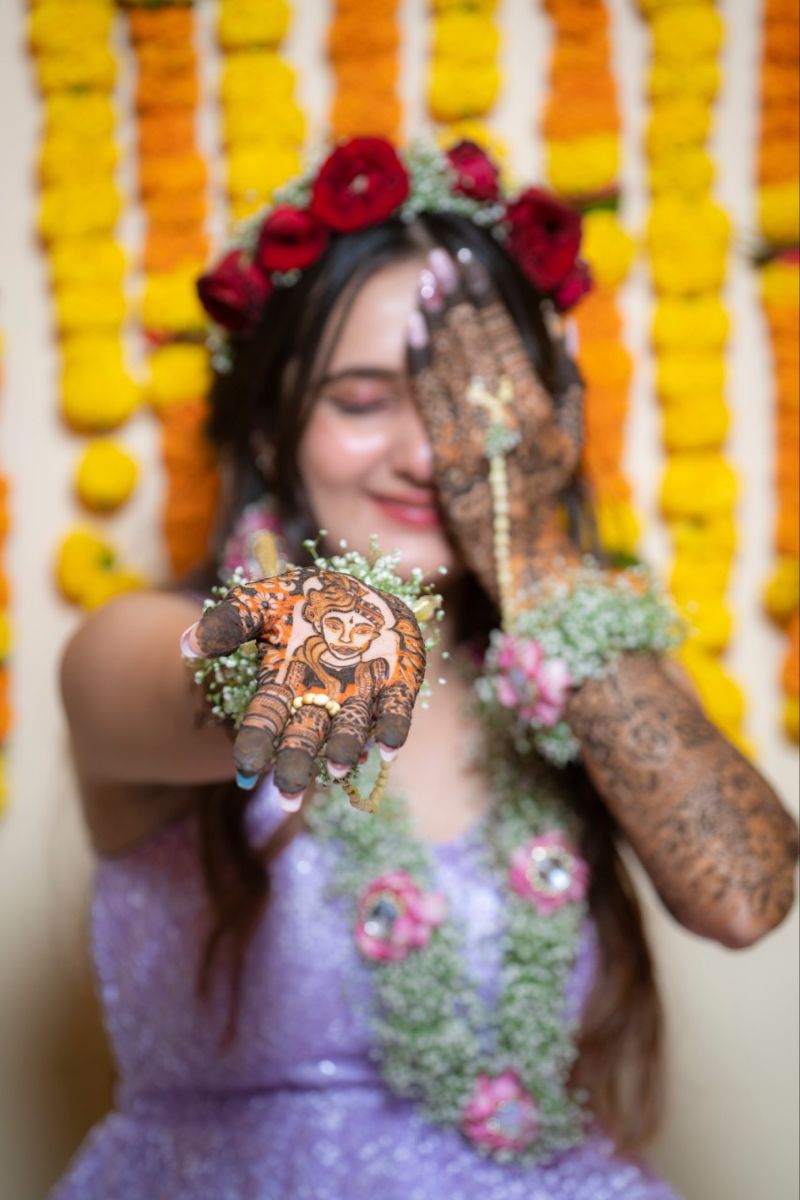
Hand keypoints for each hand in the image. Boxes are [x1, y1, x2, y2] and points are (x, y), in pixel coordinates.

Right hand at [185, 568, 425, 800]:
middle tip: (289, 795)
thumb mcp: (262, 601)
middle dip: (297, 764)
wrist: (360, 594)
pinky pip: (396, 713)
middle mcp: (321, 698)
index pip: (265, 720)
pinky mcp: (398, 685)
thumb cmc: (304, 603)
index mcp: (284, 685)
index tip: (248, 769)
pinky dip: (393, 731)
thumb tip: (188, 646)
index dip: (256, 744)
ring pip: (351, 730)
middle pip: (306, 737)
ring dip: (345, 749)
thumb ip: (229, 620)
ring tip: (340, 768)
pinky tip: (389, 749)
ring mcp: (360, 694)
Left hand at [407, 248, 583, 609]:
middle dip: (456, 296)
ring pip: (453, 366)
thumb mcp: (569, 440)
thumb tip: (562, 326)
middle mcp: (512, 420)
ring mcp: (478, 441)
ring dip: (436, 318)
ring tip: (422, 281)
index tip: (467, 263)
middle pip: (477, 344)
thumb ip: (569, 383)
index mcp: (542, 409)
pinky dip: (421, 362)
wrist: (524, 562)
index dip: (484, 298)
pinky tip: (411, 330)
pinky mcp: (448, 463)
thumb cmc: (546, 497)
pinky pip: (432, 403)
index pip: (507, 339)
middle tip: (436, 255)